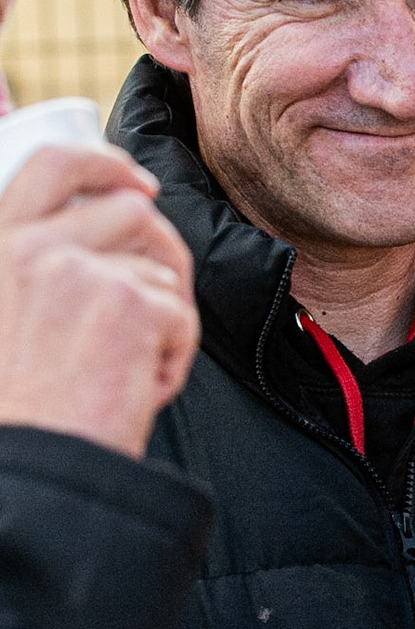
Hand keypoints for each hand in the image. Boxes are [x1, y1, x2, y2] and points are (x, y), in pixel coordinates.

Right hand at [0, 146, 198, 457]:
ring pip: (165, 267)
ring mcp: (80, 270)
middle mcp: (30, 247)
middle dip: (162, 251)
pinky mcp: (130, 302)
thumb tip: (112, 212)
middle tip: (157, 302)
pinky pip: (182, 313)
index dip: (107, 163)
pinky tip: (133, 388)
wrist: (37, 465)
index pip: (54, 163)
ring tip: (125, 366)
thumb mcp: (8, 313)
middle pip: (133, 211)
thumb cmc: (25, 403)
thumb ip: (37, 266)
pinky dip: (173, 356)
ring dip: (163, 316)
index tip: (138, 186)